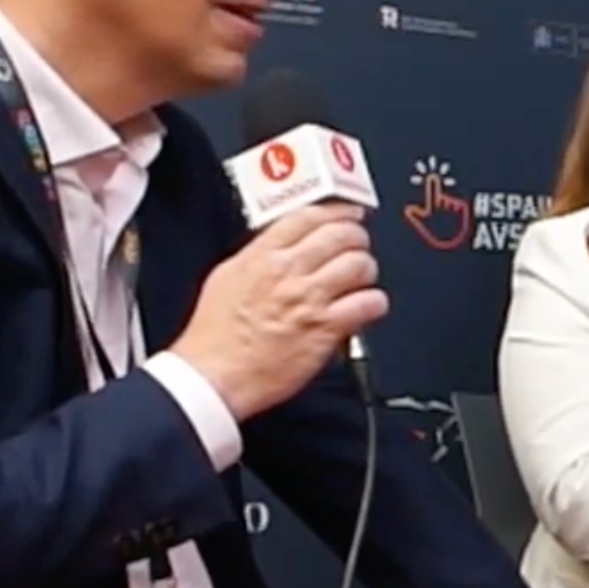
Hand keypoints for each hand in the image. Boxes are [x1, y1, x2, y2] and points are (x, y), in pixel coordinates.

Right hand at [171, 202, 386, 417]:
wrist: (214, 376)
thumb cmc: (214, 336)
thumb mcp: (227, 277)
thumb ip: (258, 255)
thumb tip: (283, 245)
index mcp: (262, 255)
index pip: (309, 216)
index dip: (337, 211)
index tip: (348, 214)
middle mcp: (288, 272)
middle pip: (341, 234)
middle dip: (356, 238)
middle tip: (357, 246)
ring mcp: (309, 299)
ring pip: (360, 265)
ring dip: (366, 270)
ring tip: (361, 279)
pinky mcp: (326, 328)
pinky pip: (368, 304)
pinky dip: (374, 303)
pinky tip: (366, 307)